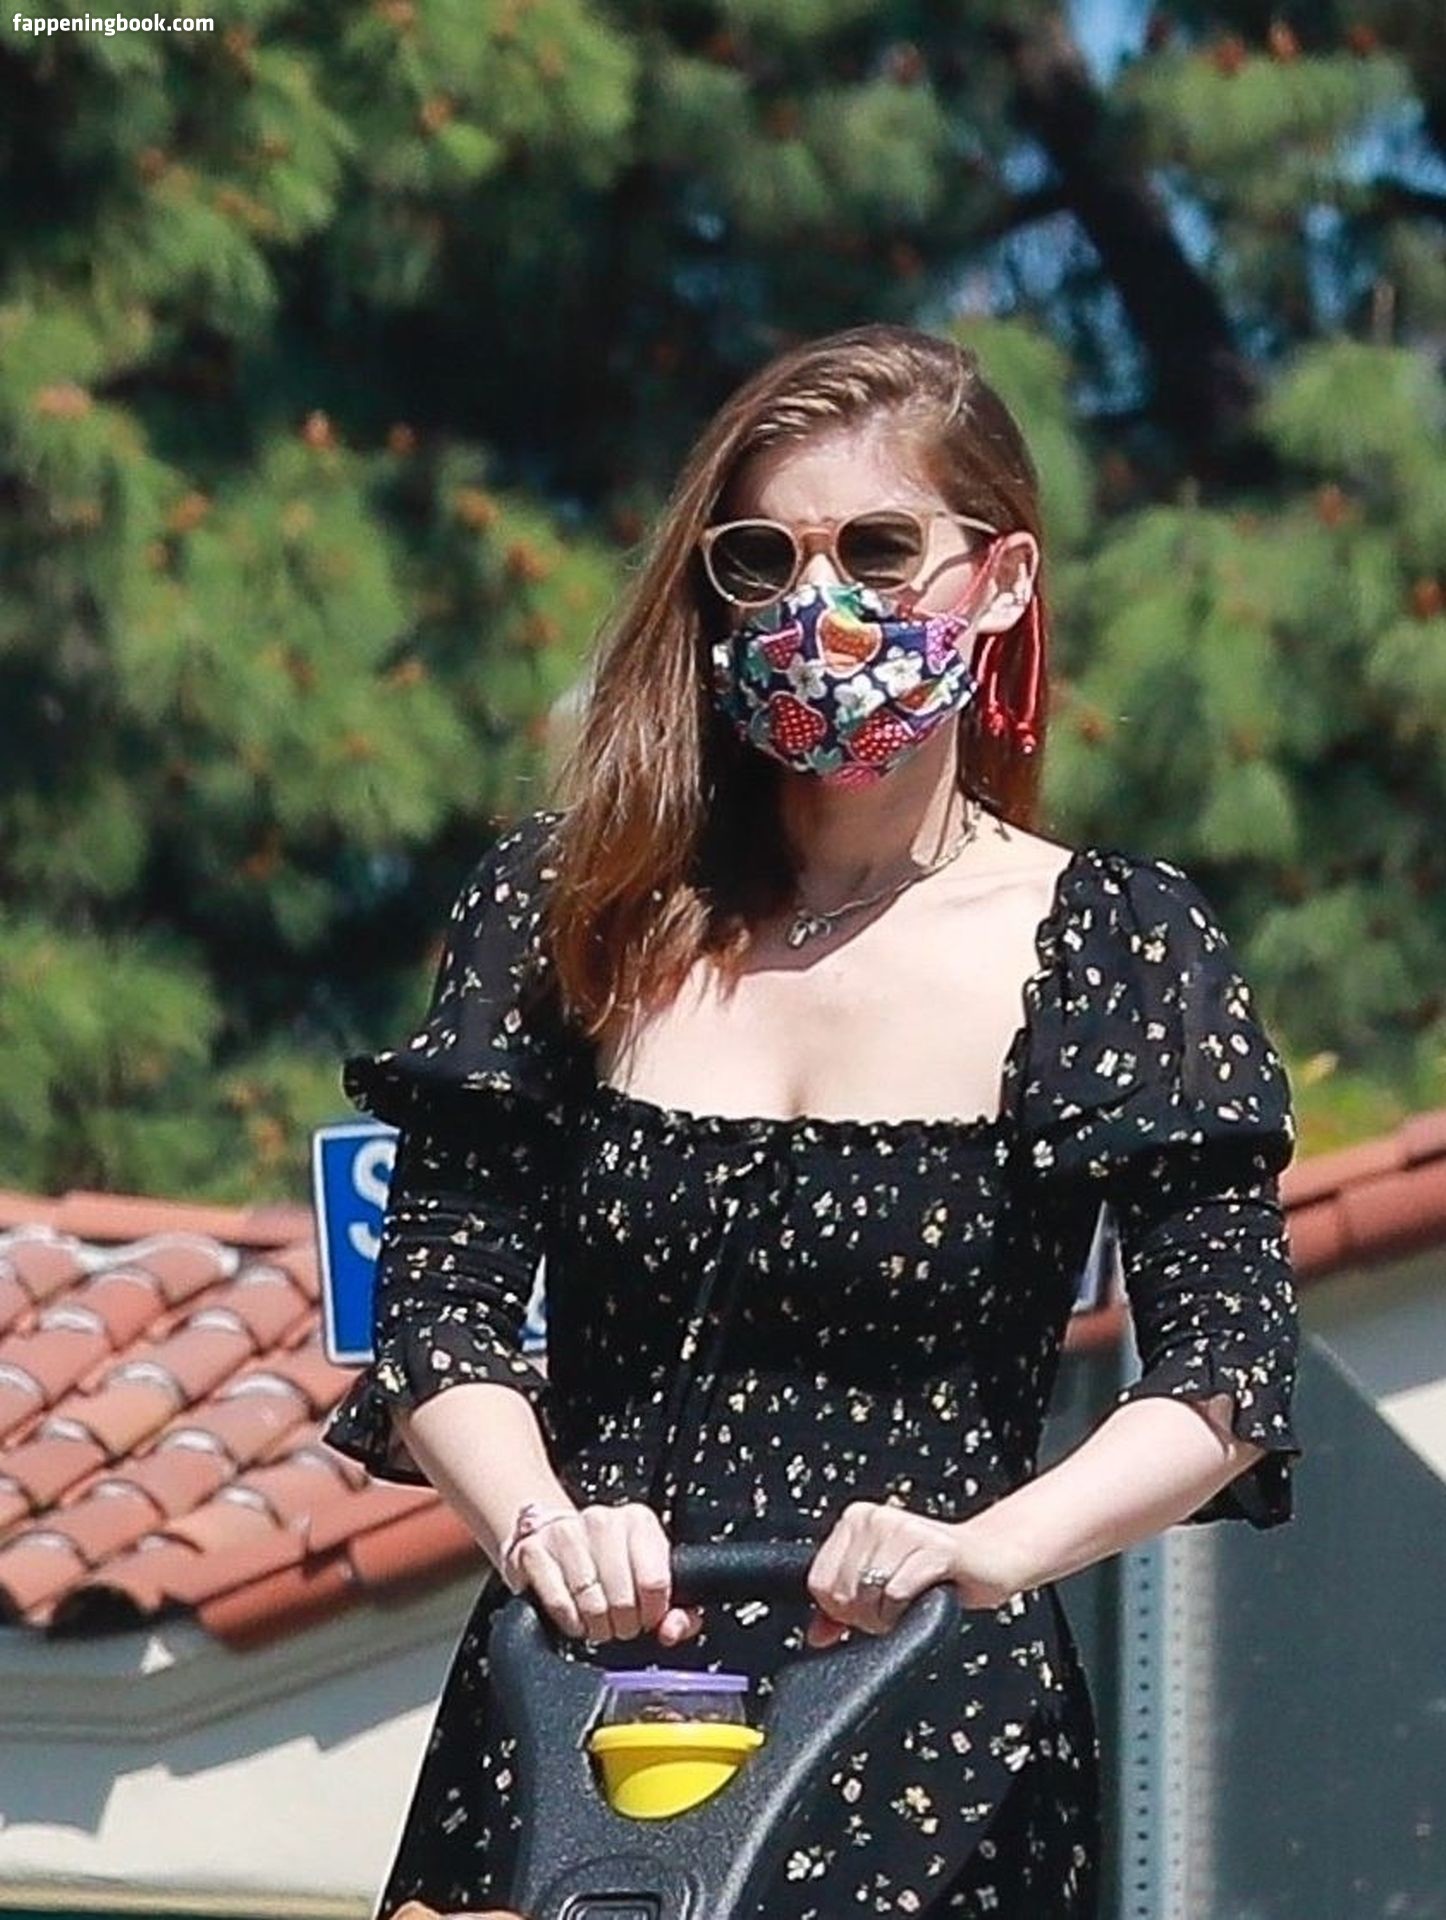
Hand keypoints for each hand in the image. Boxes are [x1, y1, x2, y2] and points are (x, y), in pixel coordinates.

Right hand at [500, 1501, 704, 1646]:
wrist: (554, 1535)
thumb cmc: (610, 1562)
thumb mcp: (649, 1575)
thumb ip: (677, 1609)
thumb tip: (673, 1629)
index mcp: (639, 1521)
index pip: (655, 1581)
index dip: (653, 1613)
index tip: (648, 1620)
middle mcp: (602, 1521)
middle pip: (623, 1597)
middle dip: (625, 1624)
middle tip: (621, 1625)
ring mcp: (565, 1533)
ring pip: (591, 1603)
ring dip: (597, 1626)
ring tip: (599, 1624)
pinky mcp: (534, 1551)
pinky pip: (559, 1603)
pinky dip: (570, 1622)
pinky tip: (577, 1619)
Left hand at [804, 1500, 1023, 1647]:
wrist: (990, 1557)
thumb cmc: (935, 1571)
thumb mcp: (881, 1586)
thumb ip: (844, 1609)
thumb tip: (815, 1636)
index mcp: (856, 1520)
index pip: (819, 1581)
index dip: (838, 1611)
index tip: (864, 1612)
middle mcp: (875, 1518)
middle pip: (842, 1592)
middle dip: (864, 1617)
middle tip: (891, 1611)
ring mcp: (904, 1529)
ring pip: (869, 1594)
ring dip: (887, 1616)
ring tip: (907, 1606)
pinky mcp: (934, 1547)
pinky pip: (898, 1592)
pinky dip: (905, 1611)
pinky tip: (920, 1602)